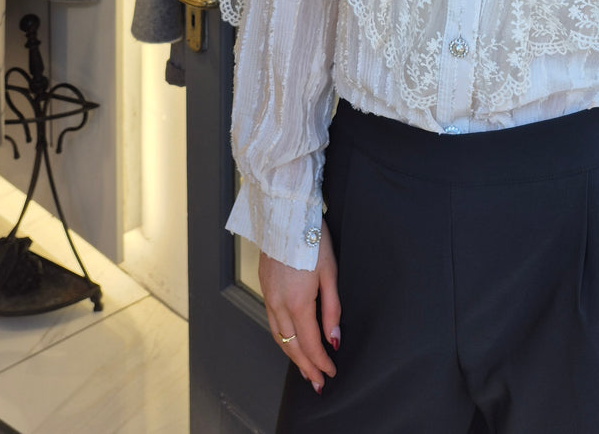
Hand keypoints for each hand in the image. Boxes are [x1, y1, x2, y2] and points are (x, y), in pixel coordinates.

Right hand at [259, 233, 340, 392]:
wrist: (285, 216)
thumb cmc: (311, 239)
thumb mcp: (330, 272)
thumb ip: (332, 310)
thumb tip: (334, 340)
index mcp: (298, 302)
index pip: (310, 343)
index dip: (321, 362)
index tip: (330, 373)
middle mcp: (279, 304)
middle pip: (292, 346)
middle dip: (306, 367)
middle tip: (318, 382)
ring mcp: (269, 297)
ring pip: (279, 336)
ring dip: (293, 356)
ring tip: (305, 369)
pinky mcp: (264, 288)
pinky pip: (272, 322)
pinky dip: (282, 338)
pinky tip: (290, 341)